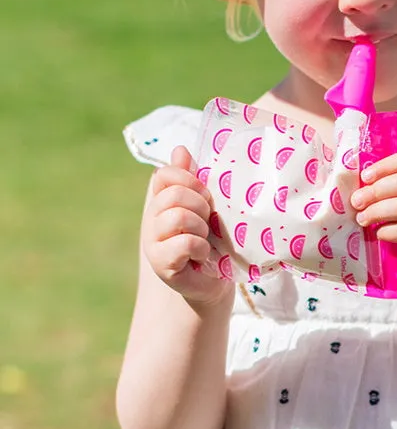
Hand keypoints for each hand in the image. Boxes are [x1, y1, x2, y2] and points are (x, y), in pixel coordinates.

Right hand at [142, 146, 231, 305]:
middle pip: (174, 195)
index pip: (163, 175)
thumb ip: (191, 178)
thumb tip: (180, 149)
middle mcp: (152, 220)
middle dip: (200, 205)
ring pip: (178, 217)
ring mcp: (153, 243)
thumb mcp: (204, 204)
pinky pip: (185, 243)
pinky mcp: (161, 265)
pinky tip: (202, 256)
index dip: (188, 179)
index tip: (205, 194)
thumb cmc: (211, 237)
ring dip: (201, 228)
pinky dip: (201, 248)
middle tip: (208, 220)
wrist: (213, 279)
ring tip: (205, 238)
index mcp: (161, 200)